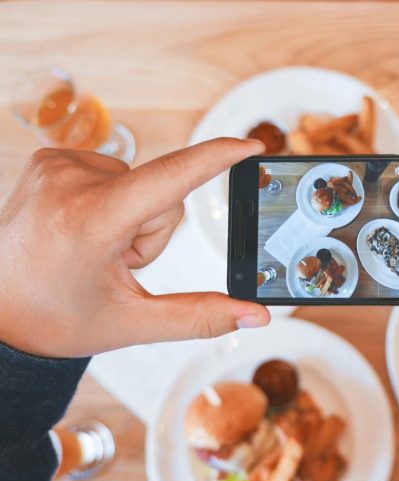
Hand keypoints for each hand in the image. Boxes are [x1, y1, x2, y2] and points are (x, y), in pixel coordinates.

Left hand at [0, 138, 269, 357]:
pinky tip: (83, 228)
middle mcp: (69, 182)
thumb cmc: (56, 319)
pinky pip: (114, 173)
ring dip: (132, 217)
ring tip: (94, 248)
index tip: (251, 145)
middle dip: (154, 230)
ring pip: (140, 183)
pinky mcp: (50, 159)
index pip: (171, 178)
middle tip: (115, 263)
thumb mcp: (133, 323)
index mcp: (91, 221)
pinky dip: (112, 202)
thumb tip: (255, 316)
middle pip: (162, 193)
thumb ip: (202, 316)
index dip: (217, 159)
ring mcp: (56, 166)